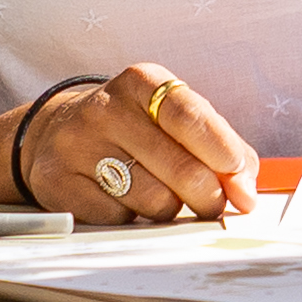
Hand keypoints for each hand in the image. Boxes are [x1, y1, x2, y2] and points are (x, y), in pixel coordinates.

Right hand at [22, 63, 250, 224]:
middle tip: (213, 204)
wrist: (54, 134)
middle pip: (180, 168)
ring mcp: (77, 145)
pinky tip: (123, 200)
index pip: (190, 116)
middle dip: (209, 196)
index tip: (242, 180)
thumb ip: (219, 146)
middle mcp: (105, 109)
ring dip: (170, 209)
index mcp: (140, 83)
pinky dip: (132, 218)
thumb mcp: (171, 118)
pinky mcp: (57, 182)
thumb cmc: (133, 129)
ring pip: (153, 201)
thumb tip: (247, 190)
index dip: (223, 152)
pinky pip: (118, 218)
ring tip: (160, 195)